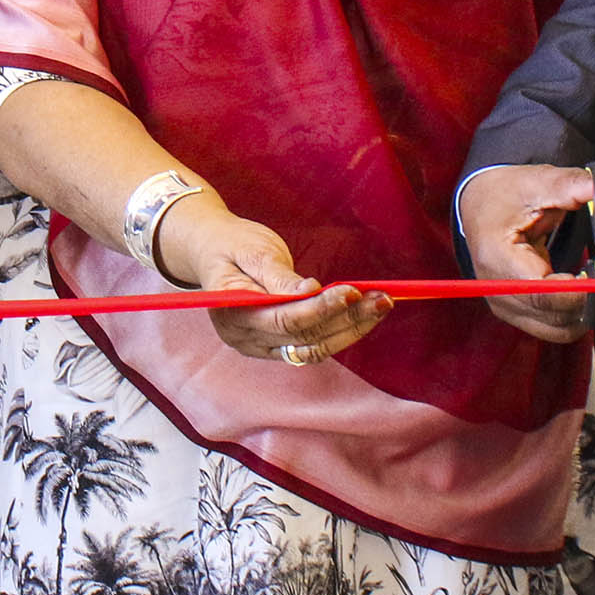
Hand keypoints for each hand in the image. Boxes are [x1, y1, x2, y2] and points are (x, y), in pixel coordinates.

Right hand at [158, 200, 392, 363]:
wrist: (212, 251)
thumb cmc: (231, 245)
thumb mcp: (252, 249)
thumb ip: (278, 275)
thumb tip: (310, 291)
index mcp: (232, 314)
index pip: (284, 320)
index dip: (321, 309)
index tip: (352, 292)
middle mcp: (244, 339)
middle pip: (304, 338)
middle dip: (347, 319)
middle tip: (382, 299)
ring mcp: (259, 347)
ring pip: (313, 349)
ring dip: (351, 330)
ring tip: (381, 306)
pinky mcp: (275, 346)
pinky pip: (312, 347)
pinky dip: (340, 332)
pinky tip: (362, 316)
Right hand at [454, 162, 594, 342]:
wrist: (480, 205)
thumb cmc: (507, 194)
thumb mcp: (540, 181)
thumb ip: (576, 185)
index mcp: (497, 258)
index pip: (545, 293)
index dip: (583, 291)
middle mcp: (497, 290)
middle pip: (555, 317)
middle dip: (591, 299)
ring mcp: (505, 306)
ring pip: (560, 329)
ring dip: (586, 309)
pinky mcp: (517, 312)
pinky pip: (555, 327)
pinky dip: (576, 313)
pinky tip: (583, 286)